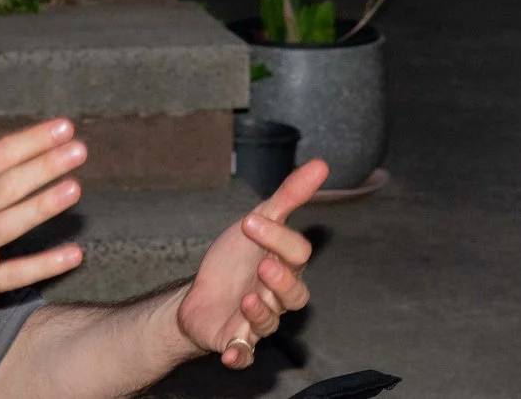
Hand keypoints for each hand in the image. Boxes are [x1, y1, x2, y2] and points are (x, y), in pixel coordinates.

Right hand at [0, 91, 88, 324]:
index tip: (64, 126)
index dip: (30, 141)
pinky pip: (12, 275)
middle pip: (4, 187)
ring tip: (74, 189)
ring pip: (8, 226)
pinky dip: (43, 267)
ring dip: (41, 207)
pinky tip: (74, 254)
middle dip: (42, 167)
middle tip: (79, 149)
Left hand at [176, 160, 326, 367]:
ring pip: (271, 323)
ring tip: (245, 298)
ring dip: (260, 312)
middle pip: (294, 295)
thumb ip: (290, 196)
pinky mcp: (236, 342)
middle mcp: (277, 296)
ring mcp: (257, 321)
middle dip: (281, 282)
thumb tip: (321, 164)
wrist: (199, 295)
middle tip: (263, 267)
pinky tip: (230, 351)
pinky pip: (243, 355)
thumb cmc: (235, 260)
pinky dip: (238, 355)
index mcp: (286, 265)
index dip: (278, 238)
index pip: (297, 254)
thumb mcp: (259, 220)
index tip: (250, 221)